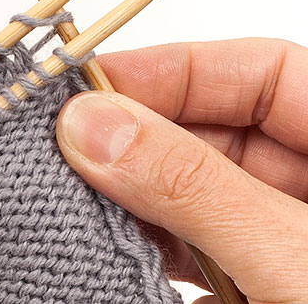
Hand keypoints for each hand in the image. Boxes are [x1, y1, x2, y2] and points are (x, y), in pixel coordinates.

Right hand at [56, 38, 307, 302]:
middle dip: (137, 139)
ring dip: (133, 198)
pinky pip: (196, 254)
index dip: (173, 69)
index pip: (262, 72)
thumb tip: (93, 124)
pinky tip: (112, 251)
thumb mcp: (290, 255)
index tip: (88, 87)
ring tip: (75, 197)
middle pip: (214, 133)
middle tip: (65, 147)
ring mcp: (285, 244)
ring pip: (193, 194)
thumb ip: (194, 187)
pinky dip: (149, 252)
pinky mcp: (257, 289)